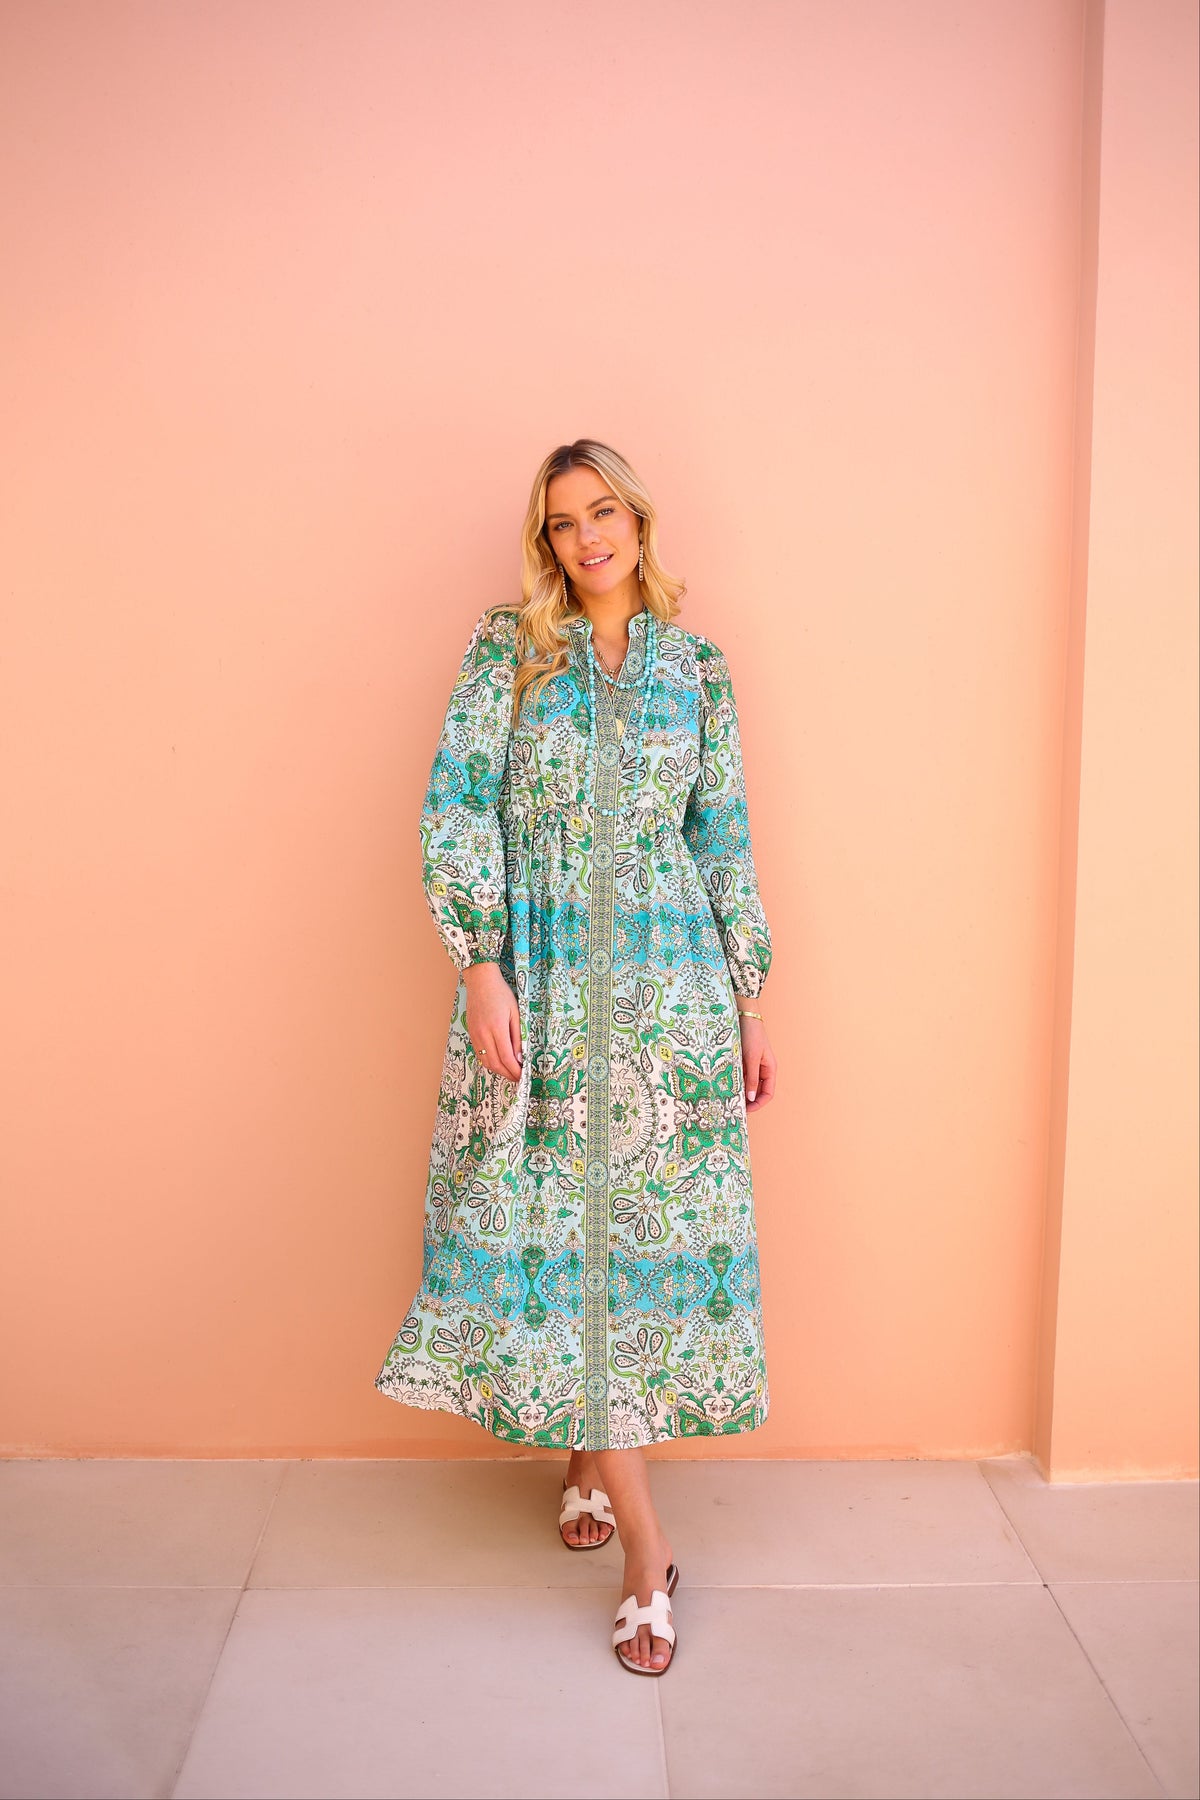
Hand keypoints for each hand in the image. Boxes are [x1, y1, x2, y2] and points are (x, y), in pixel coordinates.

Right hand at [463, 962, 523, 1081]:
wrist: (481, 981)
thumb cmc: (501, 994)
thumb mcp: (516, 1013)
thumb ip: (518, 1036)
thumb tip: (520, 1057)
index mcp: (497, 1028)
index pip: (506, 1057)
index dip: (515, 1070)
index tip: (523, 1076)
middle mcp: (483, 1034)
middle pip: (495, 1063)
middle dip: (507, 1074)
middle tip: (518, 1079)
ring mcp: (475, 1035)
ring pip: (486, 1061)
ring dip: (498, 1070)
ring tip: (510, 1072)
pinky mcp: (471, 1034)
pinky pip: (480, 1054)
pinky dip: (490, 1062)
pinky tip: (498, 1062)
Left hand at [736, 1012, 775, 1111]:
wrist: (744, 1015)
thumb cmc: (752, 1034)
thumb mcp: (752, 1058)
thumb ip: (752, 1078)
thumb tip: (751, 1098)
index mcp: (770, 1069)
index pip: (768, 1093)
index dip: (759, 1104)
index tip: (746, 1111)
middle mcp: (762, 1069)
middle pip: (757, 1091)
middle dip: (747, 1100)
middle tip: (734, 1108)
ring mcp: (752, 1065)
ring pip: (747, 1084)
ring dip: (739, 1091)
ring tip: (727, 1098)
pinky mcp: (742, 1060)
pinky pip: (739, 1076)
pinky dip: (734, 1082)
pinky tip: (724, 1086)